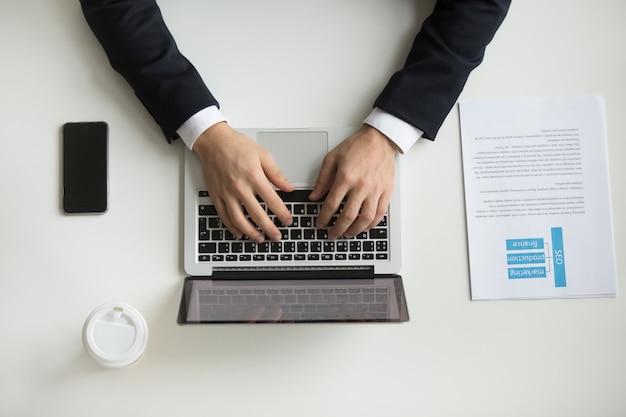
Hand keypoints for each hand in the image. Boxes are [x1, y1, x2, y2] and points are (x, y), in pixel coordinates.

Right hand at [192, 122, 293, 242]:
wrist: (214, 141)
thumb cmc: (237, 145)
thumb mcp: (262, 155)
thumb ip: (276, 174)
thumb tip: (289, 187)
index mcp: (254, 177)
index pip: (272, 201)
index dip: (282, 214)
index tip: (288, 221)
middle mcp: (239, 187)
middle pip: (257, 214)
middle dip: (269, 229)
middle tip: (277, 237)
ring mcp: (226, 193)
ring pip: (239, 220)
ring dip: (251, 232)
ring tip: (260, 239)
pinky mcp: (216, 196)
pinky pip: (224, 216)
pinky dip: (232, 228)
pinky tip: (240, 233)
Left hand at [310, 125, 398, 238]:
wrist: (379, 139)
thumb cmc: (357, 146)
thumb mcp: (332, 158)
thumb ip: (322, 179)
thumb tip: (314, 197)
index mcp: (345, 177)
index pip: (331, 205)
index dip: (323, 218)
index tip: (320, 224)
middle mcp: (361, 186)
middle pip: (347, 216)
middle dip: (337, 230)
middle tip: (332, 235)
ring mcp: (375, 190)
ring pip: (365, 219)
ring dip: (354, 231)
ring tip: (347, 235)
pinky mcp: (386, 192)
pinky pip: (379, 214)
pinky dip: (371, 224)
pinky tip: (364, 228)